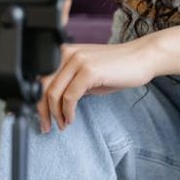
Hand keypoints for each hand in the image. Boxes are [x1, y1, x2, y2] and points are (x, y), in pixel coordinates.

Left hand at [37, 39, 156, 131]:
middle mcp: (67, 53)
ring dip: (55, 114)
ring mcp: (78, 60)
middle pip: (42, 86)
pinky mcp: (89, 70)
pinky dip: (68, 112)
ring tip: (61, 125)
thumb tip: (51, 104)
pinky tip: (72, 119)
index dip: (37, 101)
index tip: (42, 117)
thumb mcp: (87, 74)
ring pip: (54, 93)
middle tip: (46, 127)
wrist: (142, 58)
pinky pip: (70, 97)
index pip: (40, 78)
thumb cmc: (117, 68)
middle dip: (42, 111)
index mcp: (64, 52)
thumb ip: (69, 83)